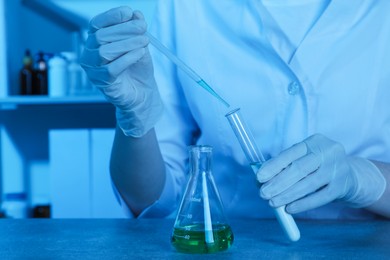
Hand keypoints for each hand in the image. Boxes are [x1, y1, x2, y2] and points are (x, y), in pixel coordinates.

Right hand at [80, 6, 162, 136]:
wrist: (143, 92)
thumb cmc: (137, 67)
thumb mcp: (139, 44)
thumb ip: (136, 30)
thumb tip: (136, 14)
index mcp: (95, 40)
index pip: (97, 24)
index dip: (111, 16)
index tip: (129, 12)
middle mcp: (89, 53)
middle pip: (101, 37)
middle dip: (124, 30)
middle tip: (143, 28)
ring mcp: (93, 69)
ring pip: (104, 52)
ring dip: (127, 44)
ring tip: (144, 41)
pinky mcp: (101, 83)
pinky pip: (111, 69)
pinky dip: (127, 58)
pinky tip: (140, 53)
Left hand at [257, 134, 385, 213]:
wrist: (350, 175)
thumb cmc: (317, 166)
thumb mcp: (304, 159)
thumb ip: (284, 166)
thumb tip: (261, 179)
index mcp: (314, 141)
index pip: (290, 153)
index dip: (273, 166)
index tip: (259, 177)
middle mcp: (328, 152)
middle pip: (299, 169)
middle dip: (278, 183)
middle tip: (263, 194)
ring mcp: (338, 168)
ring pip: (309, 184)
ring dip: (287, 195)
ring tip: (272, 203)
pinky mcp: (343, 185)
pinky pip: (320, 197)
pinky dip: (303, 204)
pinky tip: (289, 208)